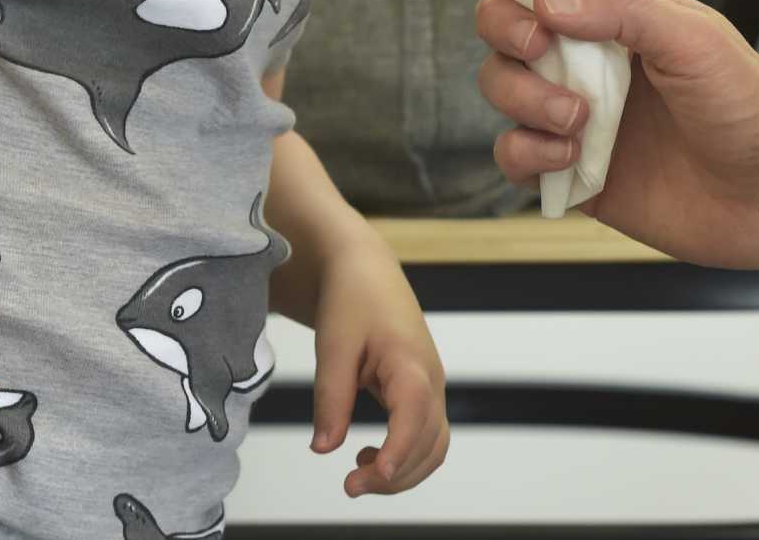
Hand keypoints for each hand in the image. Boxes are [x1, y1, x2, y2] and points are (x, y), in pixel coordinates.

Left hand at [308, 235, 449, 496]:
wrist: (366, 271)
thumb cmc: (352, 300)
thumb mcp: (333, 346)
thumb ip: (331, 398)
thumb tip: (324, 449)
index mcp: (410, 363)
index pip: (415, 416)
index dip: (397, 452)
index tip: (372, 477)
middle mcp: (430, 379)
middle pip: (430, 442)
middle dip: (395, 475)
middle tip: (349, 486)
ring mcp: (430, 386)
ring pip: (434, 445)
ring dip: (403, 472)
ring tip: (359, 478)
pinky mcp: (422, 390)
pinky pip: (426, 434)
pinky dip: (404, 456)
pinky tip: (368, 455)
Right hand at [475, 0, 758, 270]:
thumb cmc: (746, 107)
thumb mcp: (696, 40)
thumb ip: (625, 8)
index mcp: (618, 11)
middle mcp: (587, 56)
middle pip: (504, 21)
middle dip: (505, 26)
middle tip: (539, 45)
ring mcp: (573, 113)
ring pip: (500, 83)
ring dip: (522, 94)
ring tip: (577, 119)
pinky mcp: (568, 170)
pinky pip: (512, 153)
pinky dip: (526, 150)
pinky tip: (571, 157)